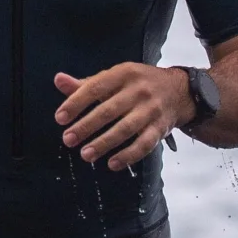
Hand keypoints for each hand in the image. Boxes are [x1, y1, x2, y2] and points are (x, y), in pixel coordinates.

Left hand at [52, 64, 189, 171]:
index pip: (95, 88)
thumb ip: (86, 84)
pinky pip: (145, 144)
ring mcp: (152, 110)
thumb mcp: (114, 77)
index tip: (60, 118)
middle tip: (68, 139)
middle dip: (86, 126)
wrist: (179, 90)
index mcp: (123, 73)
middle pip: (109, 110)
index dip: (76, 103)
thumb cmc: (137, 84)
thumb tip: (58, 80)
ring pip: (126, 129)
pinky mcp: (161, 128)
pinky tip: (112, 164)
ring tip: (85, 154)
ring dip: (104, 143)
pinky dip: (128, 155)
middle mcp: (138, 90)